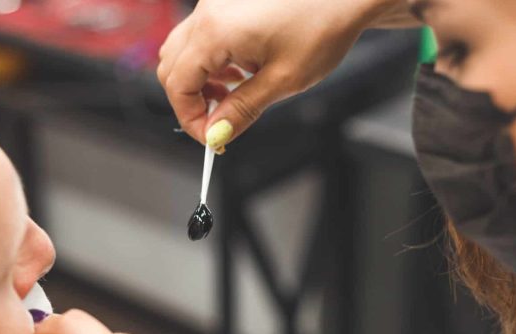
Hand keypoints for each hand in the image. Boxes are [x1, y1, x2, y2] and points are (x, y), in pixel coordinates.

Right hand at [157, 0, 404, 147]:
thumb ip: (241, 110)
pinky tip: (237, 76)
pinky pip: (199, 42)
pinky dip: (209, 66)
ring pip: (182, 55)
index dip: (190, 117)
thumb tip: (216, 134)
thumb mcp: (281, 82)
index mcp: (216, 31)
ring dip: (199, 84)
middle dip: (190, 102)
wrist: (344, 0)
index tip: (210, 138)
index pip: (177, 83)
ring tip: (231, 99)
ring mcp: (214, 8)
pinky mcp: (224, 8)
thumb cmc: (321, 30)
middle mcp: (207, 14)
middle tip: (219, 124)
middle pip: (171, 68)